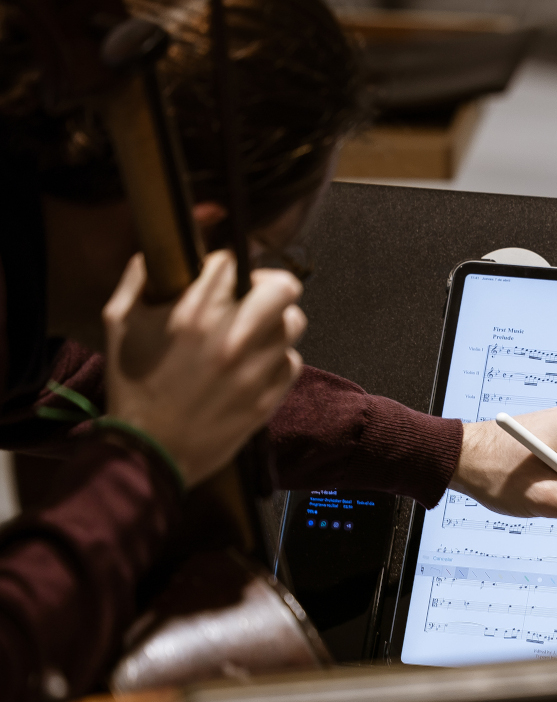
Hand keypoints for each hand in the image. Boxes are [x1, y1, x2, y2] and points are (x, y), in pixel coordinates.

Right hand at [104, 252, 306, 485]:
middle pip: (284, 286)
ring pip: (293, 323)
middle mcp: (233, 337)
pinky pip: (292, 361)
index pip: (232, 263)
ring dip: (275, 323)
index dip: (225, 267)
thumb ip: (141, 278)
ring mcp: (256, 369)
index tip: (220, 280)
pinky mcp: (270, 396)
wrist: (150, 450)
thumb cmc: (132, 384)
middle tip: (253, 297)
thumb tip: (162, 251)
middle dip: (269, 285)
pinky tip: (254, 367)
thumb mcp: (119, 322)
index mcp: (194, 313)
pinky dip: (277, 360)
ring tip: (253, 334)